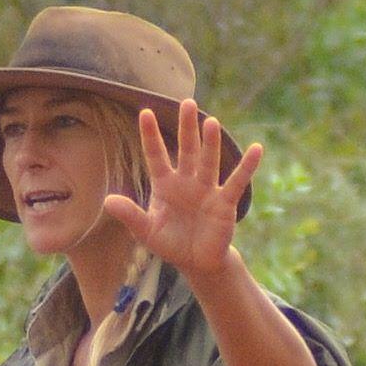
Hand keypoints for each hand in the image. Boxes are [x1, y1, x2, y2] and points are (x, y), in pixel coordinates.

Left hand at [99, 100, 262, 286]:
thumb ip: (130, 215)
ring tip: (210, 121)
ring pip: (208, 161)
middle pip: (187, 149)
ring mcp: (207, 189)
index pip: (156, 155)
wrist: (195, 262)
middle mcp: (187, 181)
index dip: (150, 135)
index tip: (145, 112)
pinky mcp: (224, 202)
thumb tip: (108, 200)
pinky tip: (257, 149)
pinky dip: (247, 166)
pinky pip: (236, 182)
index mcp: (165, 185)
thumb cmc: (170, 243)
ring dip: (210, 143)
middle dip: (186, 128)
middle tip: (187, 103)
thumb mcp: (146, 231)